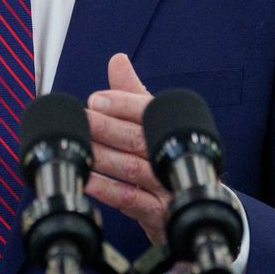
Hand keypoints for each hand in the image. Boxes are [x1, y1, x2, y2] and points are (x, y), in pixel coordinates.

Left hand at [84, 53, 170, 246]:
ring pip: (132, 168)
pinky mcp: (158, 213)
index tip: (96, 98)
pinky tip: (87, 180)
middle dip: (108, 128)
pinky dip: (107, 190)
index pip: (149, 112)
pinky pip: (131, 200)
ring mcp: (166, 186)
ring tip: (79, 145)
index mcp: (171, 130)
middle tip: (82, 118)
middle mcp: (171, 156)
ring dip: (104, 157)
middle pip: (139, 139)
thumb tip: (117, 60)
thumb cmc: (167, 158)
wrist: (194, 204)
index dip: (123, 104)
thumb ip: (133, 94)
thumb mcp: (155, 124)